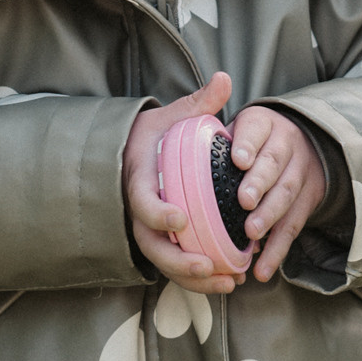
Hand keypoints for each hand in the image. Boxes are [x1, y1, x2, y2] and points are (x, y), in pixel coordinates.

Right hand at [124, 74, 243, 292]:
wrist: (134, 155)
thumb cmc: (156, 135)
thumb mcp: (173, 116)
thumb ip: (199, 102)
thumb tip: (223, 78)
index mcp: (139, 178)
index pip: (141, 201)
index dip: (157, 213)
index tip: (180, 219)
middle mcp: (138, 210)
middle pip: (151, 243)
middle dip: (178, 259)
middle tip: (207, 265)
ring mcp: (148, 230)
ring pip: (164, 262)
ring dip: (193, 277)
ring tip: (226, 281)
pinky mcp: (160, 243)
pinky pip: (175, 266)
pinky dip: (199, 279)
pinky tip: (227, 282)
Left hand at [226, 104, 328, 284]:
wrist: (301, 144)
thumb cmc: (251, 140)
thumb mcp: (236, 126)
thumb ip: (213, 133)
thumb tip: (187, 140)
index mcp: (263, 123)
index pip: (256, 128)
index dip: (248, 144)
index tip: (238, 159)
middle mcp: (286, 144)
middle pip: (274, 162)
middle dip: (259, 182)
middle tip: (244, 201)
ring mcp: (300, 172)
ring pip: (286, 193)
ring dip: (269, 215)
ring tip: (252, 233)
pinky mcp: (307, 201)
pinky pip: (293, 226)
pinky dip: (277, 249)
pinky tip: (262, 269)